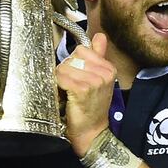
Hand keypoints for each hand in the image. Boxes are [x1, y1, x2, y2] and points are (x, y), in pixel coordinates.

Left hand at [55, 32, 115, 155]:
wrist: (92, 132)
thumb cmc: (92, 107)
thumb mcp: (99, 79)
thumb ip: (98, 55)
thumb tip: (100, 36)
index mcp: (109, 68)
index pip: (82, 50)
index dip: (74, 63)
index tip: (78, 76)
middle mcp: (105, 73)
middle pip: (72, 57)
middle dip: (67, 71)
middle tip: (72, 87)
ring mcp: (95, 81)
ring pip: (64, 67)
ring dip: (61, 80)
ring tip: (69, 92)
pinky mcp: (83, 89)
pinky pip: (62, 78)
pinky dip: (59, 86)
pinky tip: (66, 96)